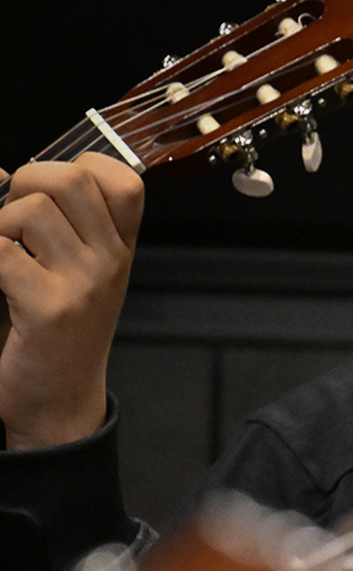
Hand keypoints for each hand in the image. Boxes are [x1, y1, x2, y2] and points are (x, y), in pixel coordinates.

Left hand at [0, 153, 143, 449]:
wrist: (57, 404)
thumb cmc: (53, 335)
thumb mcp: (69, 274)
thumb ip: (46, 223)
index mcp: (119, 248)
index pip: (122, 180)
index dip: (79, 166)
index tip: (52, 194)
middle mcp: (110, 261)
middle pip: (70, 178)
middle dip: (24, 184)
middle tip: (13, 222)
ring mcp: (84, 284)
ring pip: (28, 210)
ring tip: (3, 257)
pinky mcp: (50, 309)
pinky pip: (1, 252)